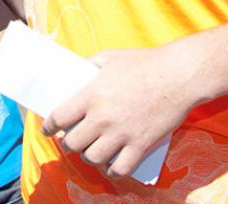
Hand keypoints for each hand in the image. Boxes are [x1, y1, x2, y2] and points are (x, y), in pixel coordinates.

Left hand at [41, 45, 200, 178]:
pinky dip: (112, 170)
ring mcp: (122, 134)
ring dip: (88, 157)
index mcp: (92, 95)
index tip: (48, 130)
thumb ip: (89, 65)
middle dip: (68, 143)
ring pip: (93, 158)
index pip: (59, 118)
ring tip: (90, 151)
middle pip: (73, 143)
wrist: (179, 75)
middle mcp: (103, 118)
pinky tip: (110, 166)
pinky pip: (120, 169)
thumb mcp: (109, 57)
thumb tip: (75, 70)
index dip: (49, 127)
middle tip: (71, 140)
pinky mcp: (141, 145)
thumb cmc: (144, 63)